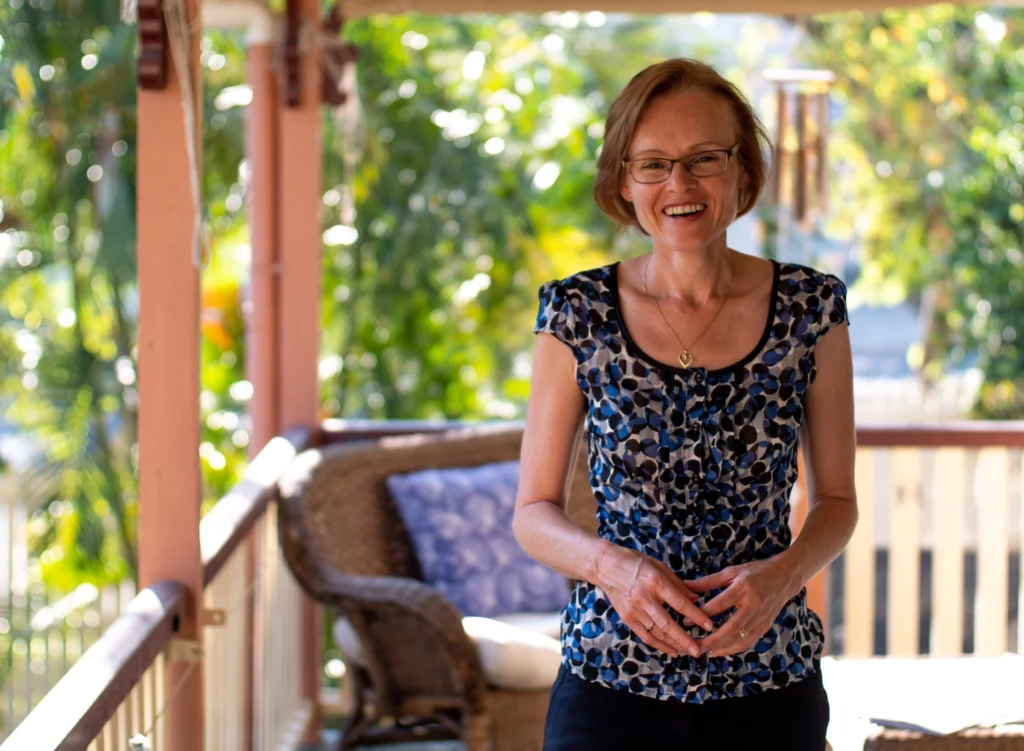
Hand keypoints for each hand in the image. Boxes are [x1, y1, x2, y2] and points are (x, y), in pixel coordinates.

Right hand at [594, 544, 714, 657]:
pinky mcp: (626, 618)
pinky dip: (659, 645)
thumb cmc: (634, 562)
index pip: (679, 602)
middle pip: (667, 623)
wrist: (605, 565)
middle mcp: (643, 597)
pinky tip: (672, 651)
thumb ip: (677, 584)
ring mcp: (633, 610)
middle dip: (685, 639)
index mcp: (654, 581)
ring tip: (689, 652)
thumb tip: (696, 598)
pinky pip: (645, 635)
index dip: (696, 615)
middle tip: (699, 649)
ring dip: (674, 644)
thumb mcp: (658, 566)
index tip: (709, 625)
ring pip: (657, 632)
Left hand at [684, 556, 799, 657]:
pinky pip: (749, 641)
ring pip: (740, 638)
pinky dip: (734, 648)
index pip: (719, 604)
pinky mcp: (766, 626)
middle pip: (731, 627)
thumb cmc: (755, 572)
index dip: (702, 615)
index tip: (686, 622)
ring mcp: (761, 617)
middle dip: (712, 640)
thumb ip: (709, 581)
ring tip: (704, 652)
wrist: (785, 577)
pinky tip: (719, 650)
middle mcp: (753, 604)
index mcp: (742, 588)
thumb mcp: (732, 572)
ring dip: (722, 648)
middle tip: (694, 646)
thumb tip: (685, 586)